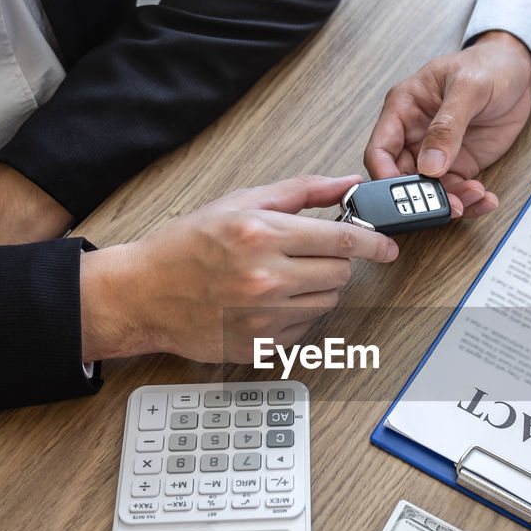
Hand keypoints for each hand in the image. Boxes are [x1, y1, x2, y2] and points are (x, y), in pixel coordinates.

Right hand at [80, 175, 398, 362]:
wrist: (144, 294)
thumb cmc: (185, 246)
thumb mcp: (240, 203)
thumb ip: (301, 192)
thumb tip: (348, 184)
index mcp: (261, 235)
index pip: (343, 241)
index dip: (373, 243)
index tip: (386, 247)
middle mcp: (265, 278)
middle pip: (340, 274)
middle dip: (333, 263)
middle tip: (307, 256)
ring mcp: (263, 317)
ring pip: (327, 302)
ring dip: (316, 289)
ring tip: (278, 278)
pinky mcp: (260, 345)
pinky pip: (305, 328)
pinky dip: (296, 315)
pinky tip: (265, 302)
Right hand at [364, 30, 530, 216]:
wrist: (518, 70)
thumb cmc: (488, 65)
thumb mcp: (468, 88)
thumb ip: (447, 125)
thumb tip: (430, 163)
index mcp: (404, 108)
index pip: (380, 149)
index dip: (385, 176)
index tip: (403, 194)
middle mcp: (414, 134)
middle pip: (402, 178)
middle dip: (421, 197)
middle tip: (445, 203)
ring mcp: (437, 153)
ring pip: (430, 191)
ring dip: (450, 201)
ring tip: (474, 195)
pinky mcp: (459, 164)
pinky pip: (456, 191)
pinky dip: (470, 201)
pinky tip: (484, 198)